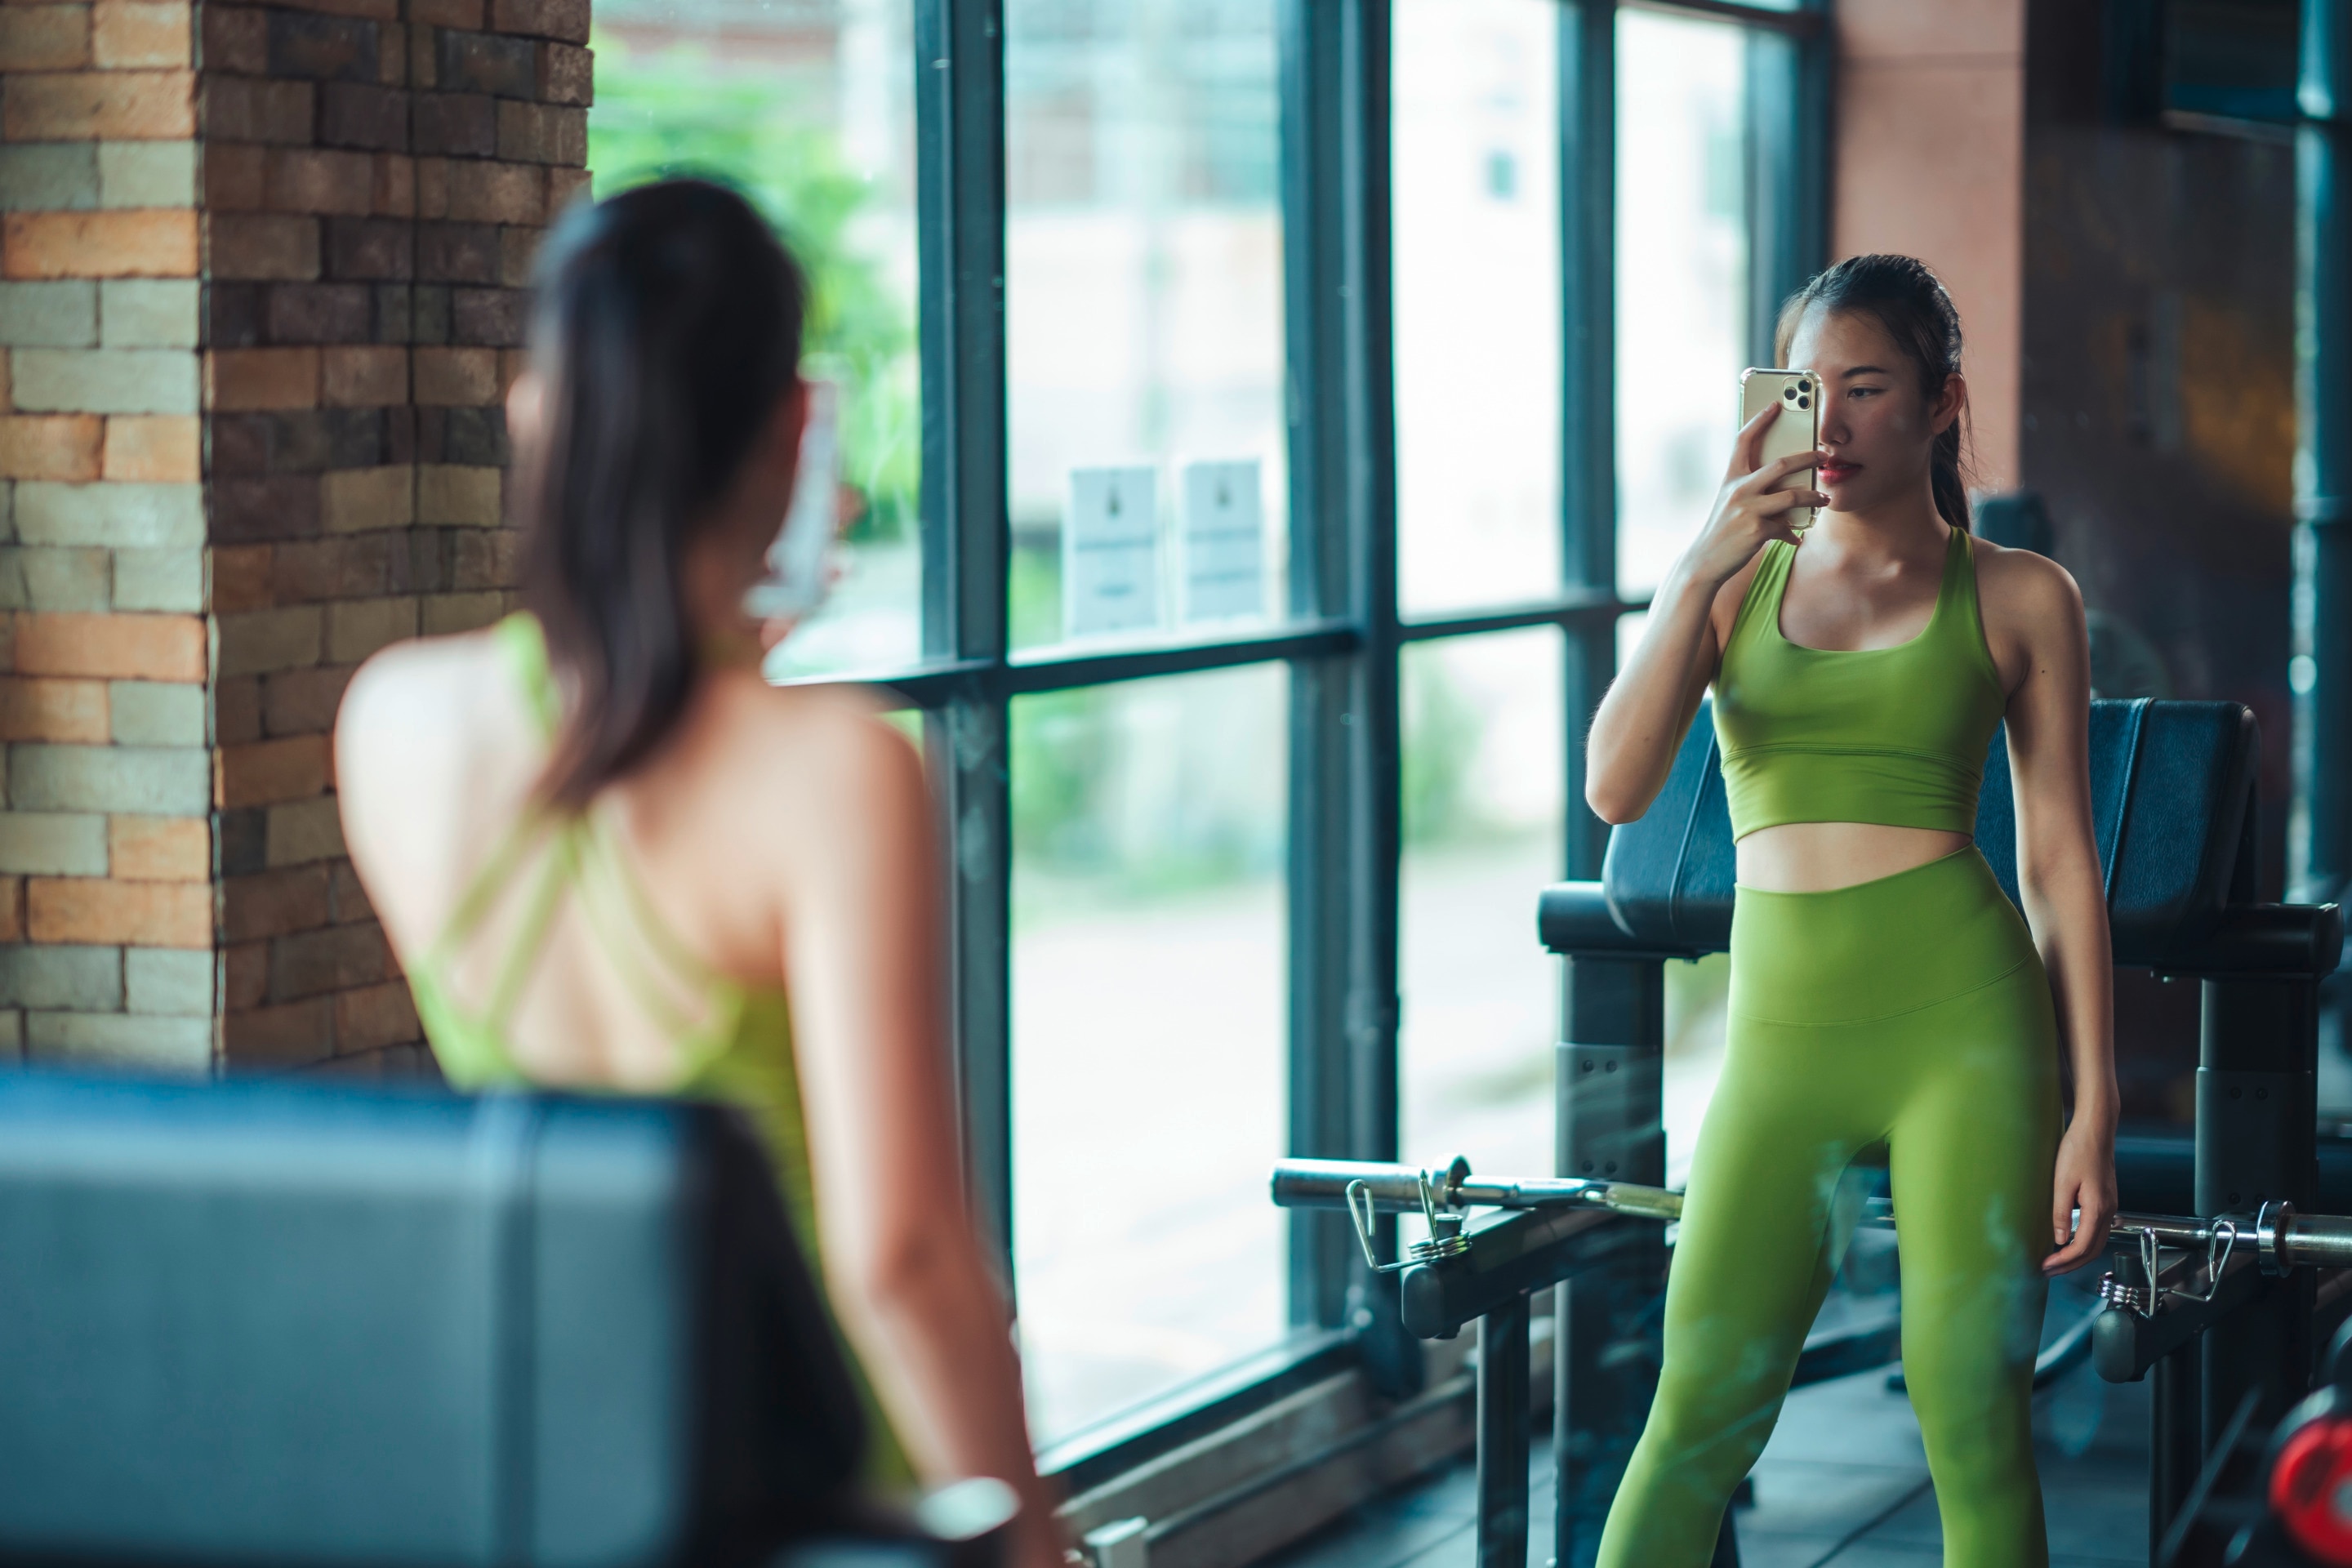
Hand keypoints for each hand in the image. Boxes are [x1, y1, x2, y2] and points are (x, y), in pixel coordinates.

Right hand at [1677, 402, 1827, 590]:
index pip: (1744, 440)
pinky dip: (1793, 532)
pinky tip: (1797, 536)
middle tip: (1824, 456)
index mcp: (1730, 478)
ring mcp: (1748, 509)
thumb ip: (1753, 490)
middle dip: (1809, 458)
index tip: (1775, 405)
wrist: (1705, 560)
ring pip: (1793, 496)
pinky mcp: (1758, 530)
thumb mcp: (1730, 502)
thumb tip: (1786, 486)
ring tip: (1824, 498)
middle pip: (1782, 464)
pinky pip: (1786, 527)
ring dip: (1814, 497)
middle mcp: (1738, 489)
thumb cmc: (1722, 529)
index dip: (1759, 420)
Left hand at [2044, 1117, 2117, 1275]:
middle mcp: (2108, 1210)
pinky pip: (2097, 1229)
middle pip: (2093, 1250)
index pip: (2082, 1247)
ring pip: (2096, 1241)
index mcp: (2098, 1208)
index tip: (2045, 1266)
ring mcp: (2109, 1205)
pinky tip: (2068, 1241)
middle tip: (2047, 1271)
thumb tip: (2059, 1238)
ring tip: (2056, 1261)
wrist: (2095, 1129)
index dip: (2063, 1261)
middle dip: (2070, 1264)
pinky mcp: (2105, 1199)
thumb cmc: (2078, 1149)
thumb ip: (2060, 1212)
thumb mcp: (2062, 1181)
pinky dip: (2083, 1241)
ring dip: (2077, 1255)